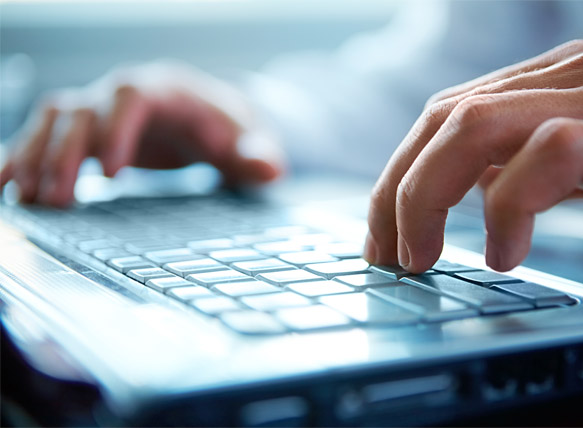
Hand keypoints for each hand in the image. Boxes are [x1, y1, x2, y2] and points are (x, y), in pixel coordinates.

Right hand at [0, 61, 284, 205]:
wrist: (214, 121)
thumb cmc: (232, 130)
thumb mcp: (253, 142)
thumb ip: (258, 155)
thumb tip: (268, 170)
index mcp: (168, 90)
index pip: (132, 94)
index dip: (116, 128)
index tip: (112, 174)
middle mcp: (126, 94)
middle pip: (82, 107)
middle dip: (64, 151)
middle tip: (57, 199)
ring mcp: (103, 110)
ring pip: (53, 119)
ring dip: (34, 156)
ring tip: (25, 199)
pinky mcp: (89, 131)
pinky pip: (44, 135)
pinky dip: (21, 157)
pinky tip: (5, 186)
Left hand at [364, 40, 582, 272]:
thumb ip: (526, 164)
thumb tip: (467, 192)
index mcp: (551, 80)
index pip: (443, 114)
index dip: (398, 176)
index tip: (382, 235)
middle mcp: (571, 74)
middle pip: (443, 118)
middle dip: (397, 192)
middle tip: (388, 257)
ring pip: (475, 126)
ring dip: (429, 198)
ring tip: (423, 259)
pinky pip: (550, 154)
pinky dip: (511, 207)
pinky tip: (506, 254)